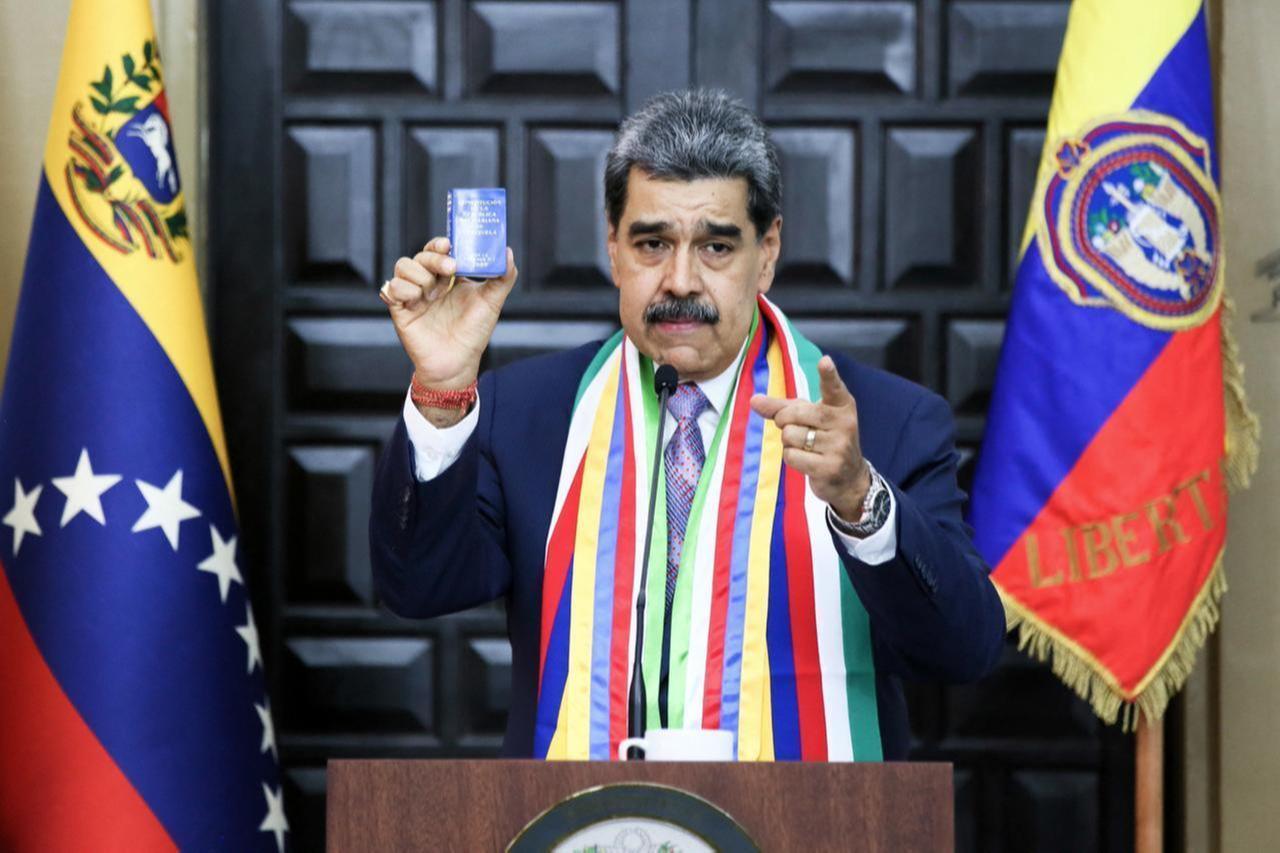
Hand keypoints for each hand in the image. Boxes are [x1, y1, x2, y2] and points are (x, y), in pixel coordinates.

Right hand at [379, 236, 517, 390]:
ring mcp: (413, 295)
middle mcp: (429, 282)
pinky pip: (391, 288)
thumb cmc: (473, 333)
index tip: (449, 245)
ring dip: (418, 274)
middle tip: (451, 267)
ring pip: (403, 266)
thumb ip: (503, 277)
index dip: (440, 244)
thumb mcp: (491, 302)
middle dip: (434, 258)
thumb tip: (508, 253)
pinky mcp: (400, 309)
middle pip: (421, 255)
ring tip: (433, 294)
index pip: (438, 250)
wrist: (457, 363)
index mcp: (448, 277)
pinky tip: (417, 300)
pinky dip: (403, 289)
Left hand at [748, 355, 870, 520]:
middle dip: (784, 421)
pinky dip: (791, 458)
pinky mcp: (829, 467)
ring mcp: (839, 446)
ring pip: (789, 436)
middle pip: (793, 414)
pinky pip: (791, 456)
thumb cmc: (823, 438)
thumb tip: (753, 400)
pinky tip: (807, 460)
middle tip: (798, 428)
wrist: (849, 476)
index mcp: (841, 405)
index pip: (833, 387)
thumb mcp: (807, 417)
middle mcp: (844, 423)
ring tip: (806, 447)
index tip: (824, 361)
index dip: (828, 374)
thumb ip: (781, 407)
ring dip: (789, 443)